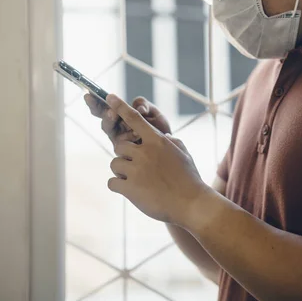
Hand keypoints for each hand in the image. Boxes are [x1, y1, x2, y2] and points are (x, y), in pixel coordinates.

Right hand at [84, 94, 170, 146]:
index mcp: (120, 117)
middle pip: (105, 121)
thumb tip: (140, 109)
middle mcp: (117, 130)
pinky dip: (129, 137)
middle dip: (106, 115)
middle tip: (111, 112)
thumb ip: (145, 106)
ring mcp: (120, 142)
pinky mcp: (125, 154)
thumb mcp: (153, 113)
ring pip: (110, 131)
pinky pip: (122, 145)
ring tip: (122, 120)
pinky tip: (137, 135)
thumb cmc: (160, 129)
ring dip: (116, 125)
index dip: (95, 102)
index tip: (88, 94)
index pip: (104, 109)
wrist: (172, 149)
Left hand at [106, 94, 209, 227]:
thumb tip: (165, 137)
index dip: (120, 107)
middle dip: (124, 154)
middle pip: (119, 145)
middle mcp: (144, 152)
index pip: (134, 118)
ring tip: (135, 180)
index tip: (109, 97)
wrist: (191, 203)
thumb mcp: (183, 154)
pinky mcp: (130, 189)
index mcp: (157, 141)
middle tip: (135, 165)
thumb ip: (171, 143)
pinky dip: (118, 186)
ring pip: (114, 164)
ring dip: (121, 171)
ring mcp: (136, 170)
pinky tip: (130, 191)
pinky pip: (112, 182)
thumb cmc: (189, 178)